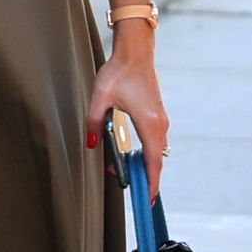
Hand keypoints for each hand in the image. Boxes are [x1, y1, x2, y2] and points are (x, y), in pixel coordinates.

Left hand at [85, 32, 168, 202]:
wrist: (135, 51)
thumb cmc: (119, 71)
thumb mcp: (100, 97)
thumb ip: (94, 121)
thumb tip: (90, 143)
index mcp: (148, 123)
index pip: (153, 161)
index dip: (152, 182)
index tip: (149, 199)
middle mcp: (159, 124)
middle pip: (157, 160)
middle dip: (145, 177)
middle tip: (131, 191)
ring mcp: (160, 119)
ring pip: (157, 151)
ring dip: (144, 164)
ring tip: (125, 173)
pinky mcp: (157, 115)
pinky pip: (156, 141)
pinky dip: (147, 153)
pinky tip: (132, 156)